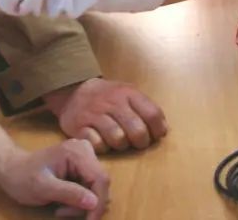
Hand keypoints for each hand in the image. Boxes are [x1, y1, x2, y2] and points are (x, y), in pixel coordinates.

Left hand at [0, 139, 109, 218]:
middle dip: (86, 205)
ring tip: (60, 209)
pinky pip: (89, 188)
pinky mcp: (82, 167)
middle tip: (62, 213)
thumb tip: (95, 203)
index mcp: (77, 152)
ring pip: (96, 189)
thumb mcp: (43, 188)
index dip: (99, 203)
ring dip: (81, 205)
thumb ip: (70, 194)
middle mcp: (85, 151)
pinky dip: (78, 201)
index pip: (101, 179)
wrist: (12, 170)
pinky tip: (63, 204)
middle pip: (100, 184)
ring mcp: (85, 158)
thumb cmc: (23, 178)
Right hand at [43, 77, 167, 152]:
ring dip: (121, 145)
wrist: (73, 91)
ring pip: (118, 139)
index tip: (156, 135)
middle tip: (136, 142)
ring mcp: (95, 114)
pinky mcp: (79, 127)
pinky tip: (101, 141)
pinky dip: (102, 147)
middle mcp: (112, 102)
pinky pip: (98, 145)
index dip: (158, 130)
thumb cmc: (107, 96)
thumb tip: (164, 130)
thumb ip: (146, 108)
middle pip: (137, 131)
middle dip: (141, 142)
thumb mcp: (127, 93)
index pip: (152, 114)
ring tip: (118, 140)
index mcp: (128, 93)